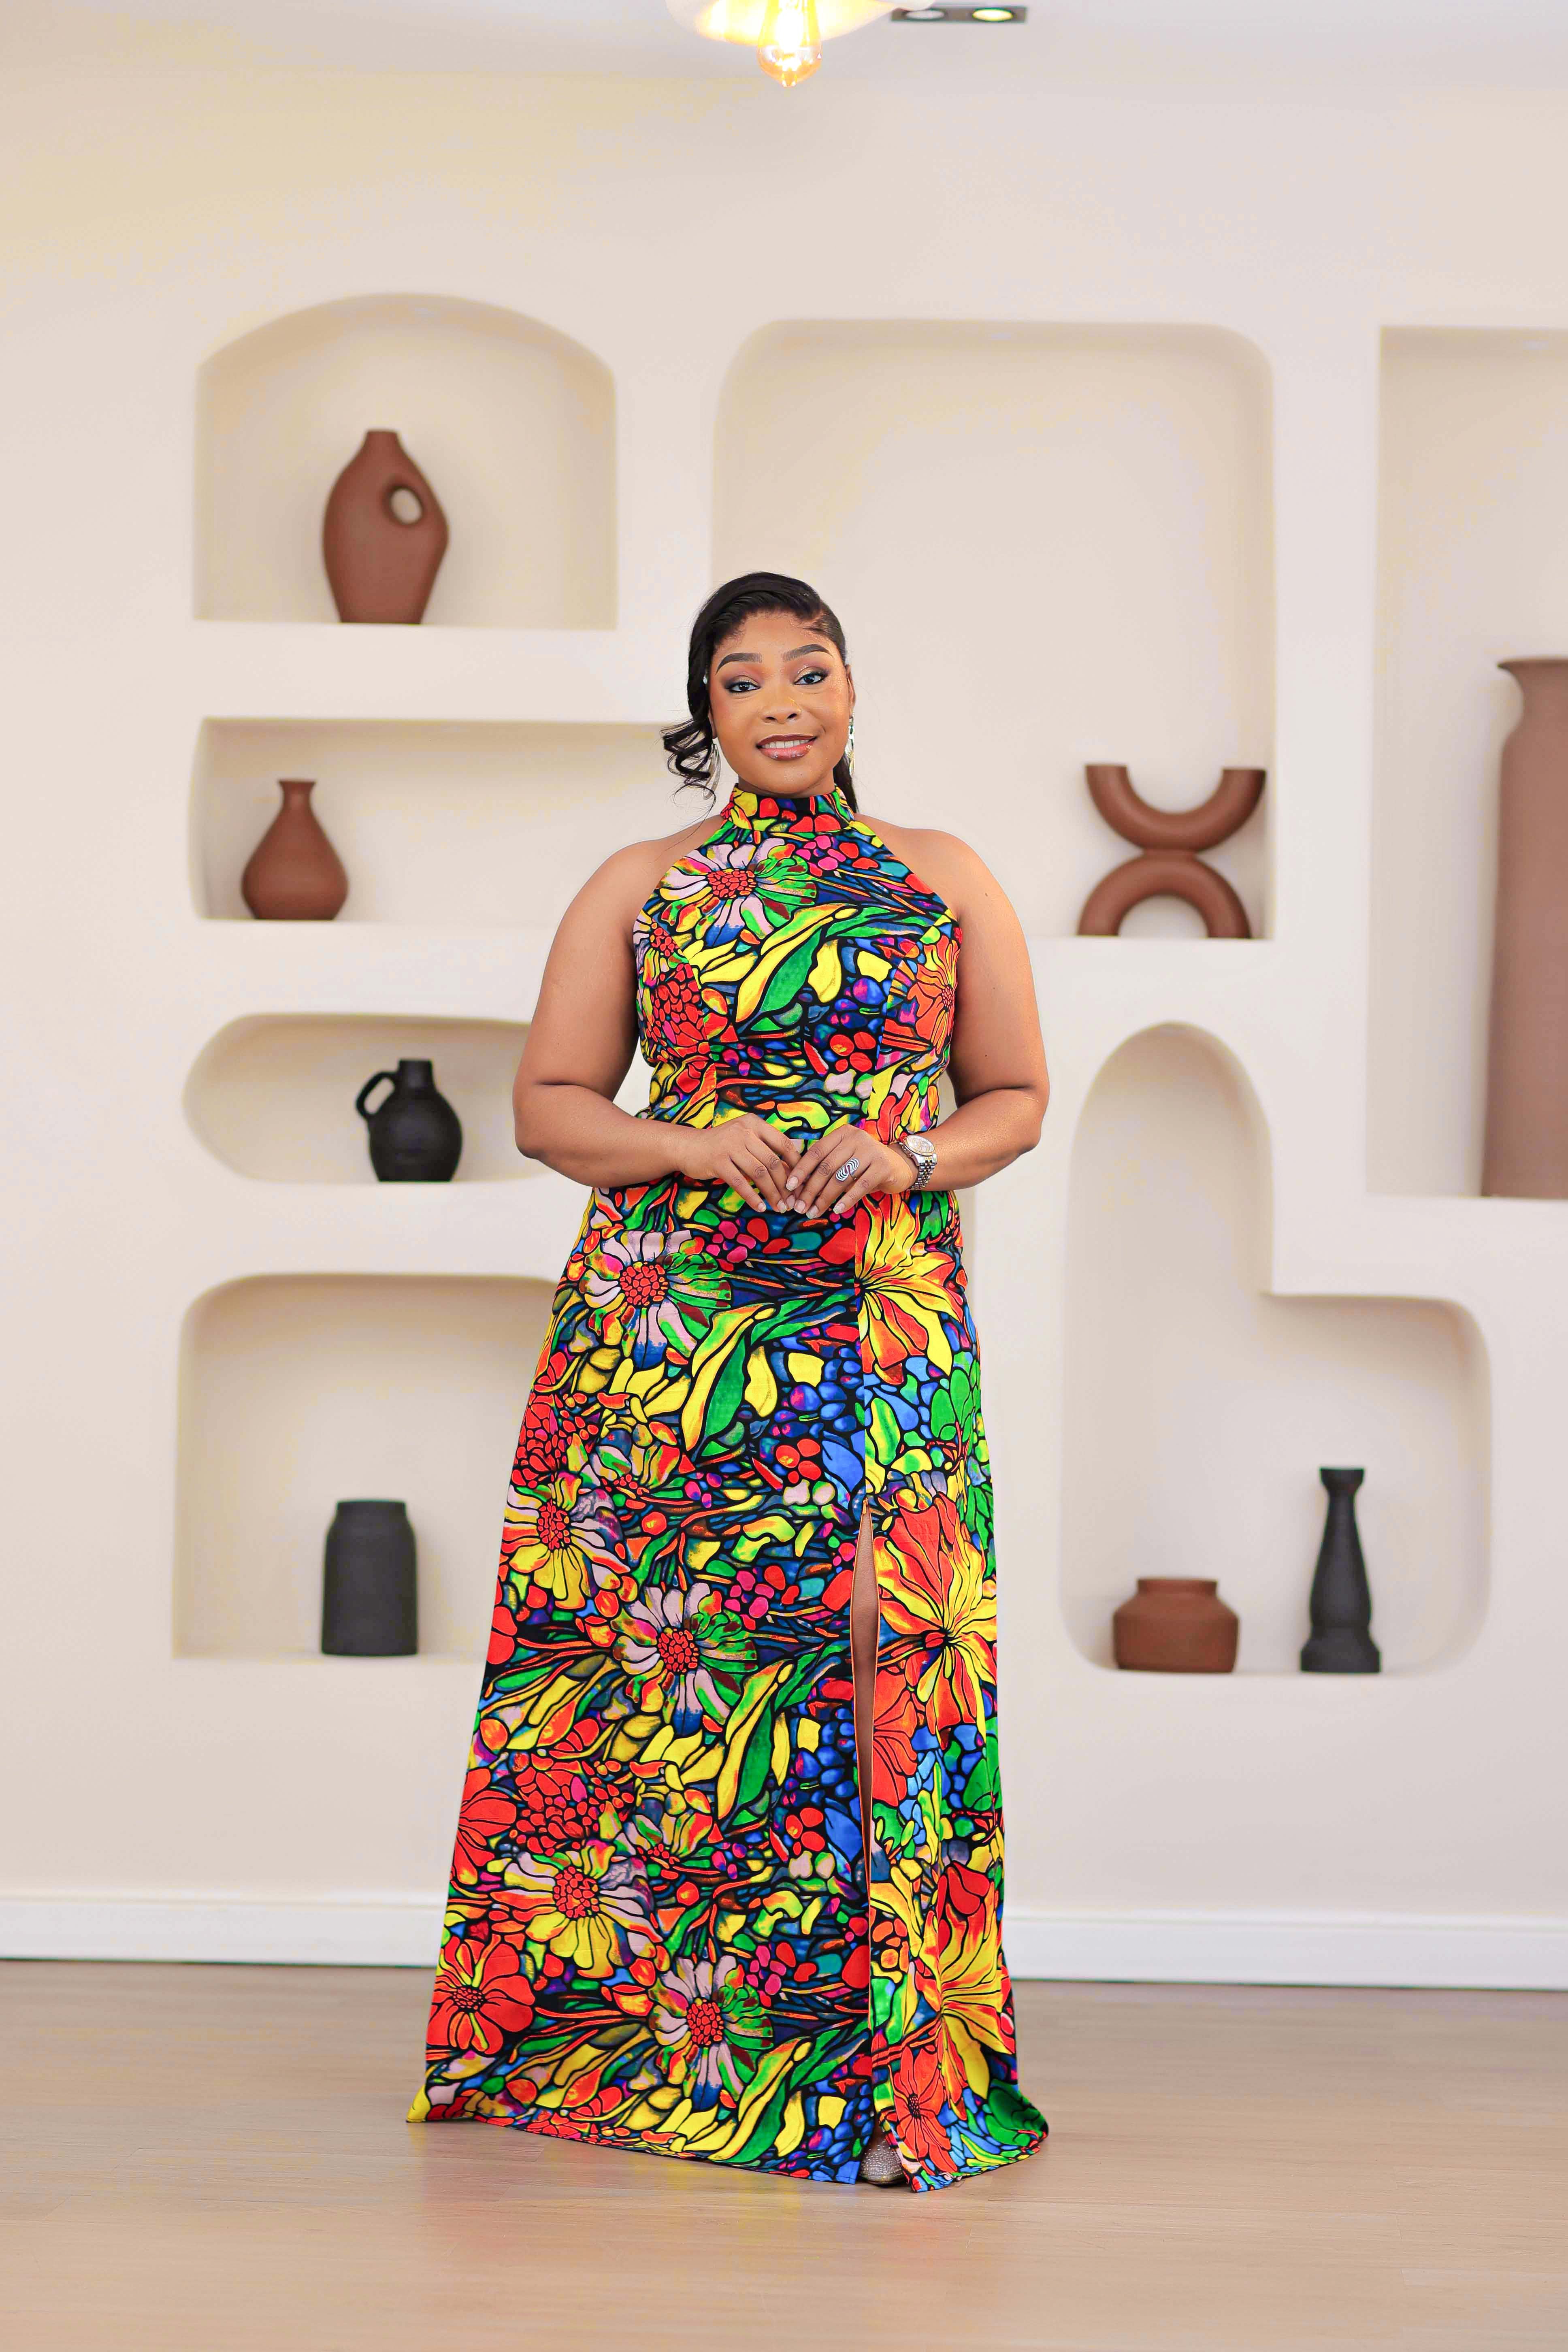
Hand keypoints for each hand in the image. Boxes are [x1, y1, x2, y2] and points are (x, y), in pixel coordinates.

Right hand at [671, 1114, 802, 1211]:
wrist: (687, 1147)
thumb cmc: (722, 1145)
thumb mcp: (745, 1139)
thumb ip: (767, 1148)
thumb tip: (796, 1159)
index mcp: (754, 1124)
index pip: (784, 1144)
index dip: (796, 1165)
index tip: (801, 1183)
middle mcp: (744, 1132)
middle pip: (773, 1162)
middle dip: (785, 1185)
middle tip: (791, 1202)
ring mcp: (730, 1146)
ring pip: (759, 1173)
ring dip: (772, 1193)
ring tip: (779, 1207)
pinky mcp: (717, 1162)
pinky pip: (740, 1183)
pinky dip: (753, 1197)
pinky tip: (760, 1207)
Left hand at [786, 1123, 913, 1220]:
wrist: (900, 1165)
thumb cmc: (865, 1165)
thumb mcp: (845, 1158)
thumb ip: (825, 1165)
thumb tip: (796, 1186)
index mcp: (841, 1134)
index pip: (816, 1152)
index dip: (800, 1170)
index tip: (789, 1187)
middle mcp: (855, 1138)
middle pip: (826, 1167)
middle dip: (810, 1189)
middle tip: (800, 1207)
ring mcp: (870, 1151)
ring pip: (840, 1178)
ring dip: (825, 1198)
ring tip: (814, 1212)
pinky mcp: (883, 1166)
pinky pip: (860, 1186)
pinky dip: (847, 1200)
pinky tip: (837, 1210)